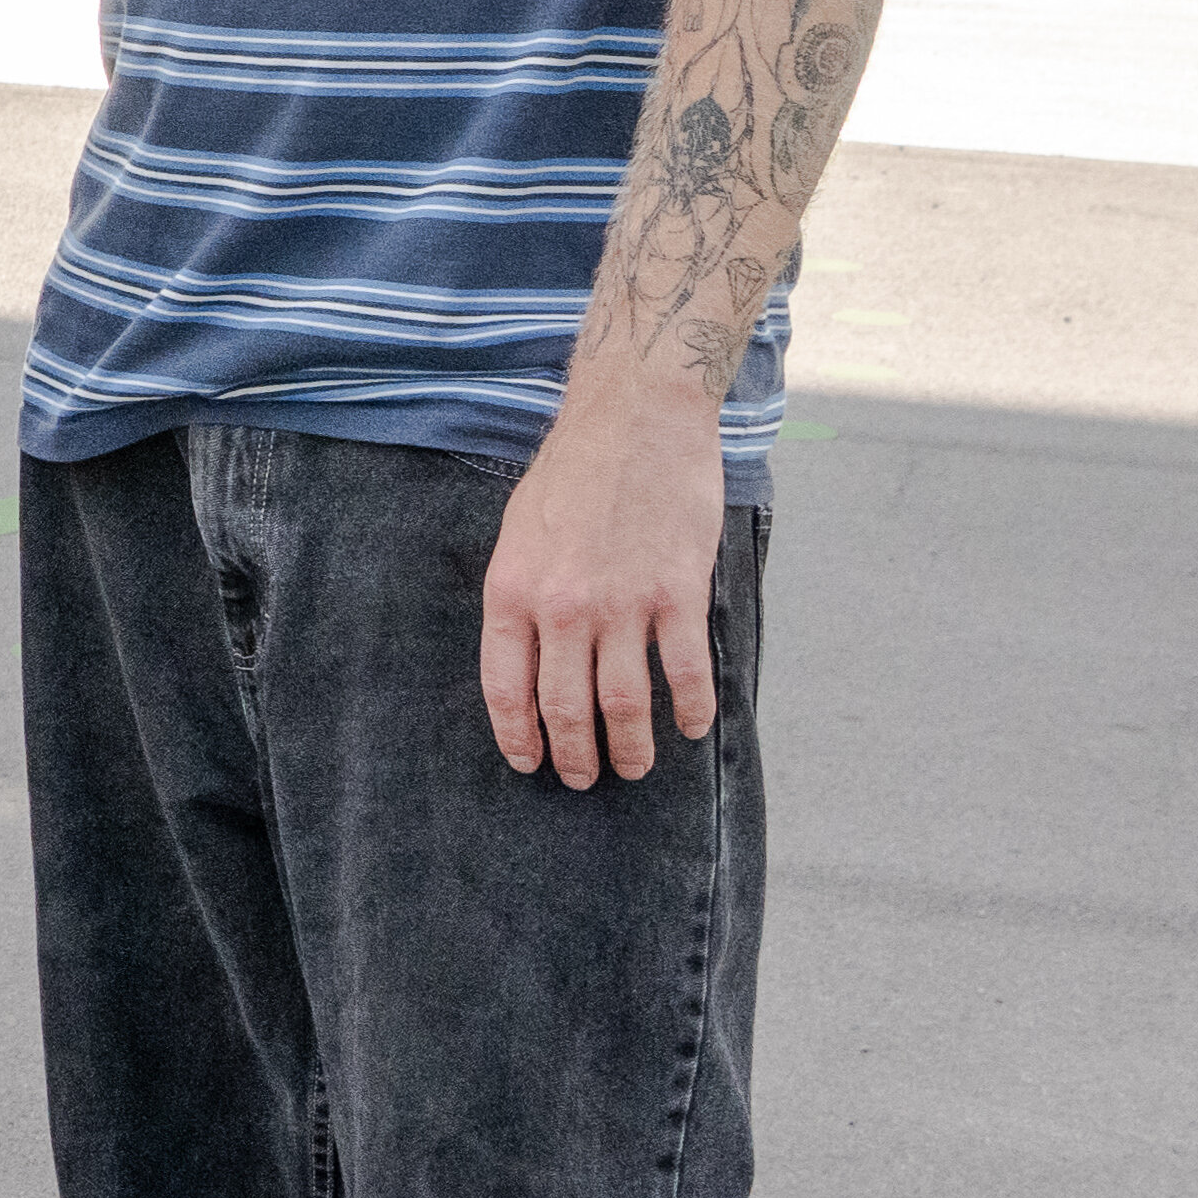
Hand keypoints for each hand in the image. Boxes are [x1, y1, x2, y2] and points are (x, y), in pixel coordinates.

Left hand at [482, 389, 727, 785]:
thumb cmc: (573, 472)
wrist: (635, 418)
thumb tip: (529, 656)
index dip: (519, 735)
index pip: (506, 688)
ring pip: (625, 703)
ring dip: (631, 747)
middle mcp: (563, 607)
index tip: (530, 763)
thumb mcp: (518, 533)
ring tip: (635, 769)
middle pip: (566, 707)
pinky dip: (691, 710)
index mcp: (513, 591)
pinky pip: (685, 673)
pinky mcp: (678, 593)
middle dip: (575, 754)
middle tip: (585, 778)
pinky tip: (691, 728)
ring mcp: (623, 604)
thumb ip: (523, 595)